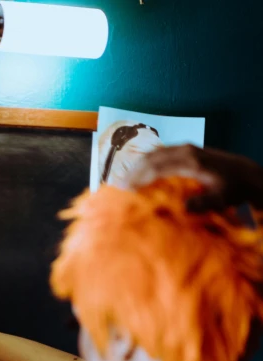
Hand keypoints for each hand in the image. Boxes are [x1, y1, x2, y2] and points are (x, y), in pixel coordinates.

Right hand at [123, 144, 262, 212]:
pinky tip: (141, 173)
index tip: (125, 190)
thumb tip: (183, 208)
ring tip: (125, 180)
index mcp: (190, 162)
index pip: (157, 167)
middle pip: (151, 158)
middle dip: (133, 171)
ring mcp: (186, 149)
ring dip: (138, 165)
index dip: (139, 178)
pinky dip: (148, 162)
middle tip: (118, 187)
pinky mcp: (187, 150)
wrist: (246, 174)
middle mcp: (186, 151)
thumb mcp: (220, 199)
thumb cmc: (232, 189)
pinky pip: (162, 153)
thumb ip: (202, 202)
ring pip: (155, 153)